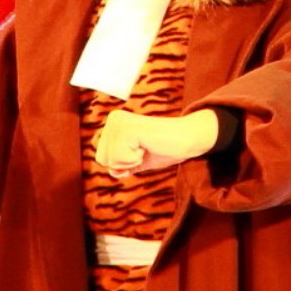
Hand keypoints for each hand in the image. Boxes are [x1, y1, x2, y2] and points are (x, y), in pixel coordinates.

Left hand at [95, 107, 219, 177]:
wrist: (189, 139)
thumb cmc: (166, 149)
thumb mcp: (138, 160)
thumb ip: (123, 165)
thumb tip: (112, 172)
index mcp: (113, 123)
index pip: (102, 158)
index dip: (122, 164)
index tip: (142, 150)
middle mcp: (113, 119)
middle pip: (102, 160)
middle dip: (125, 163)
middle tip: (145, 149)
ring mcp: (119, 122)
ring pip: (110, 161)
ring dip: (132, 161)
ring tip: (147, 147)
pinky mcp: (127, 129)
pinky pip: (119, 160)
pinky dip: (135, 160)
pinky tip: (148, 146)